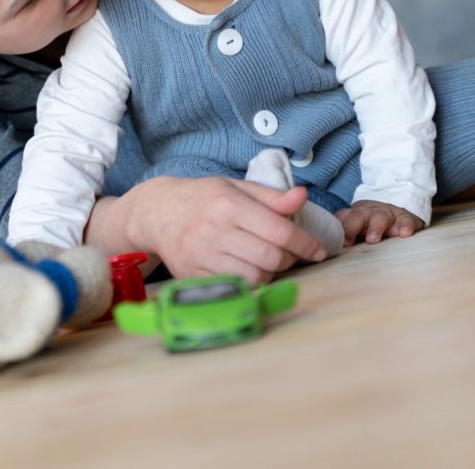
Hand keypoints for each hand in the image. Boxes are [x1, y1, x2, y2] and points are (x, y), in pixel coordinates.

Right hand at [87, 176, 327, 284]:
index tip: (318, 250)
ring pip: (255, 277)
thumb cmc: (202, 197)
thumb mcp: (235, 187)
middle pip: (271, 258)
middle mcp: (214, 230)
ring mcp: (200, 255)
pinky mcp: (191, 274)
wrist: (157, 212)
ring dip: (270, 273)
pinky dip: (249, 283)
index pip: (280, 231)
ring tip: (268, 261)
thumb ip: (271, 196)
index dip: (306, 244)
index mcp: (228, 204)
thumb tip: (303, 197)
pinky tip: (249, 270)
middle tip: (291, 254)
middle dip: (290, 259)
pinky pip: (233, 287)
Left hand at [335, 200, 423, 246]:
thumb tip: (327, 253)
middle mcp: (370, 212)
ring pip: (380, 216)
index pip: (342, 217)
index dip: (337, 229)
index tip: (332, 242)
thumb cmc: (371, 226)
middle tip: (347, 242)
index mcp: (354, 215)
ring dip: (375, 227)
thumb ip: (345, 238)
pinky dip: (405, 226)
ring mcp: (388, 214)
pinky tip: (404, 234)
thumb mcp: (357, 231)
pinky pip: (406, 220)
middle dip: (351, 227)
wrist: (399, 210)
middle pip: (358, 215)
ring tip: (372, 240)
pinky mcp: (405, 218)